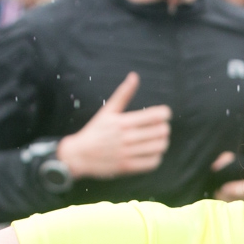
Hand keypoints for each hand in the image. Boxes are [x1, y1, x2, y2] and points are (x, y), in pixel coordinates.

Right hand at [56, 71, 170, 177]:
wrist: (79, 155)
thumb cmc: (95, 131)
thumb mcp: (107, 110)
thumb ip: (123, 94)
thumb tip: (134, 76)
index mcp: (123, 122)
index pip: (155, 116)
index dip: (165, 114)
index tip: (164, 115)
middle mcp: (126, 137)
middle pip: (160, 132)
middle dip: (165, 128)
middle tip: (162, 128)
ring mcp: (127, 153)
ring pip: (159, 147)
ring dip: (163, 143)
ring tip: (159, 140)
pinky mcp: (127, 167)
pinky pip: (152, 163)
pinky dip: (157, 157)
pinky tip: (152, 153)